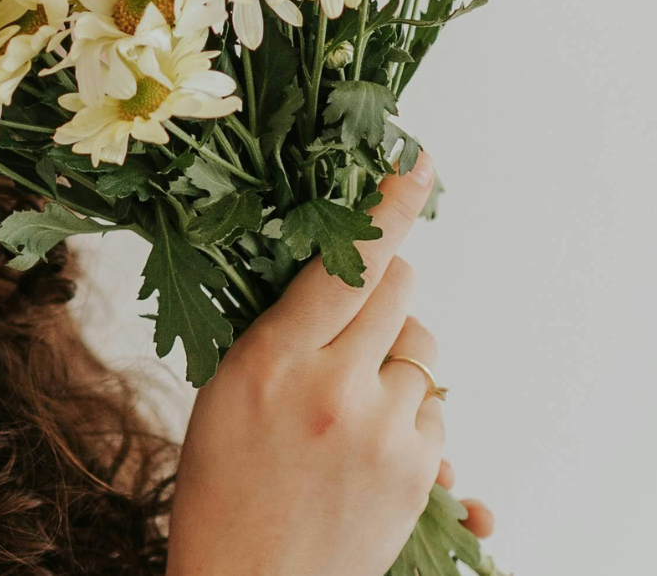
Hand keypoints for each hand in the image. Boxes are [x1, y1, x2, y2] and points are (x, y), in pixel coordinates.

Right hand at [167, 152, 486, 575]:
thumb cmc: (222, 489)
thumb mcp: (224, 394)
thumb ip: (278, 334)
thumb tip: (332, 278)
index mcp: (273, 358)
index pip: (346, 261)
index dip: (387, 207)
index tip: (416, 166)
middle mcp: (335, 386)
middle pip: (399, 290)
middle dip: (384, 289)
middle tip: (355, 318)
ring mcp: (384, 429)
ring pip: (422, 352)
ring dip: (395, 361)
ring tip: (348, 406)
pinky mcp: (417, 470)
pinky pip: (433, 412)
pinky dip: (407, 419)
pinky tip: (365, 448)